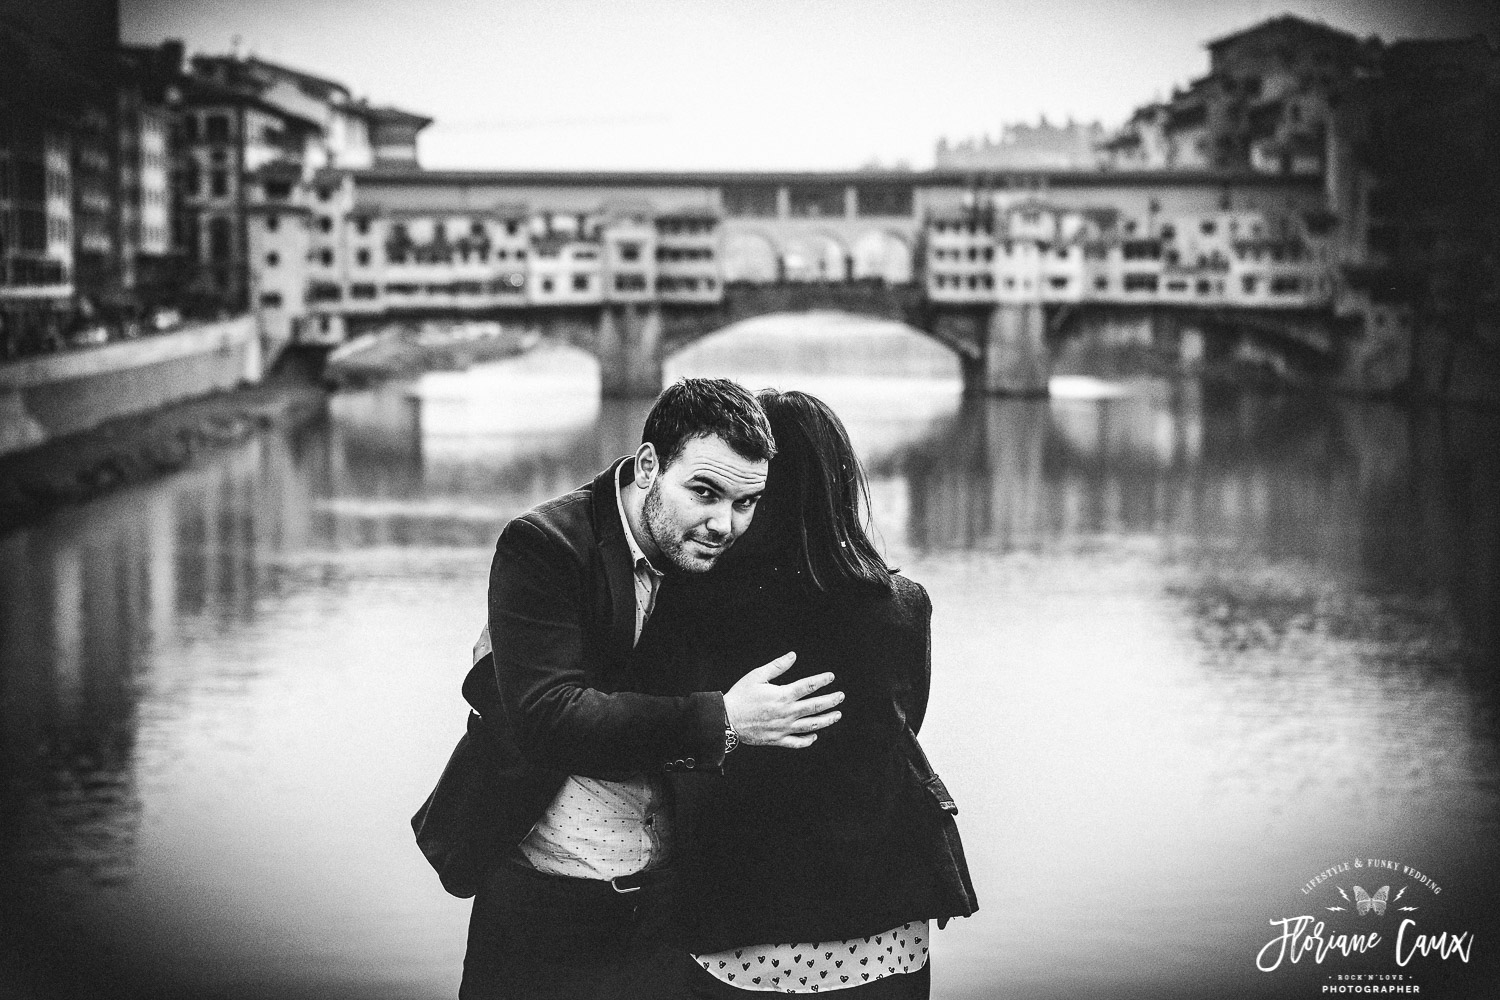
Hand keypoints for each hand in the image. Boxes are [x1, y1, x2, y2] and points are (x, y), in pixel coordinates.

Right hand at [722, 652, 843, 748]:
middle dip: (830, 701)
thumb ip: (777, 666)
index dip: (821, 680)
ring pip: (810, 725)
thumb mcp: (757, 675)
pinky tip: (814, 736)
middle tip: (841, 696)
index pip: (808, 686)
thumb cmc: (740, 695)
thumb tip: (793, 655)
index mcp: (783, 695)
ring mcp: (783, 728)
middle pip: (815, 706)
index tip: (831, 677)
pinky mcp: (777, 740)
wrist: (727, 719)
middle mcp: (787, 713)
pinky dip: (807, 740)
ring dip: (826, 720)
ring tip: (837, 715)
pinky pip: (796, 743)